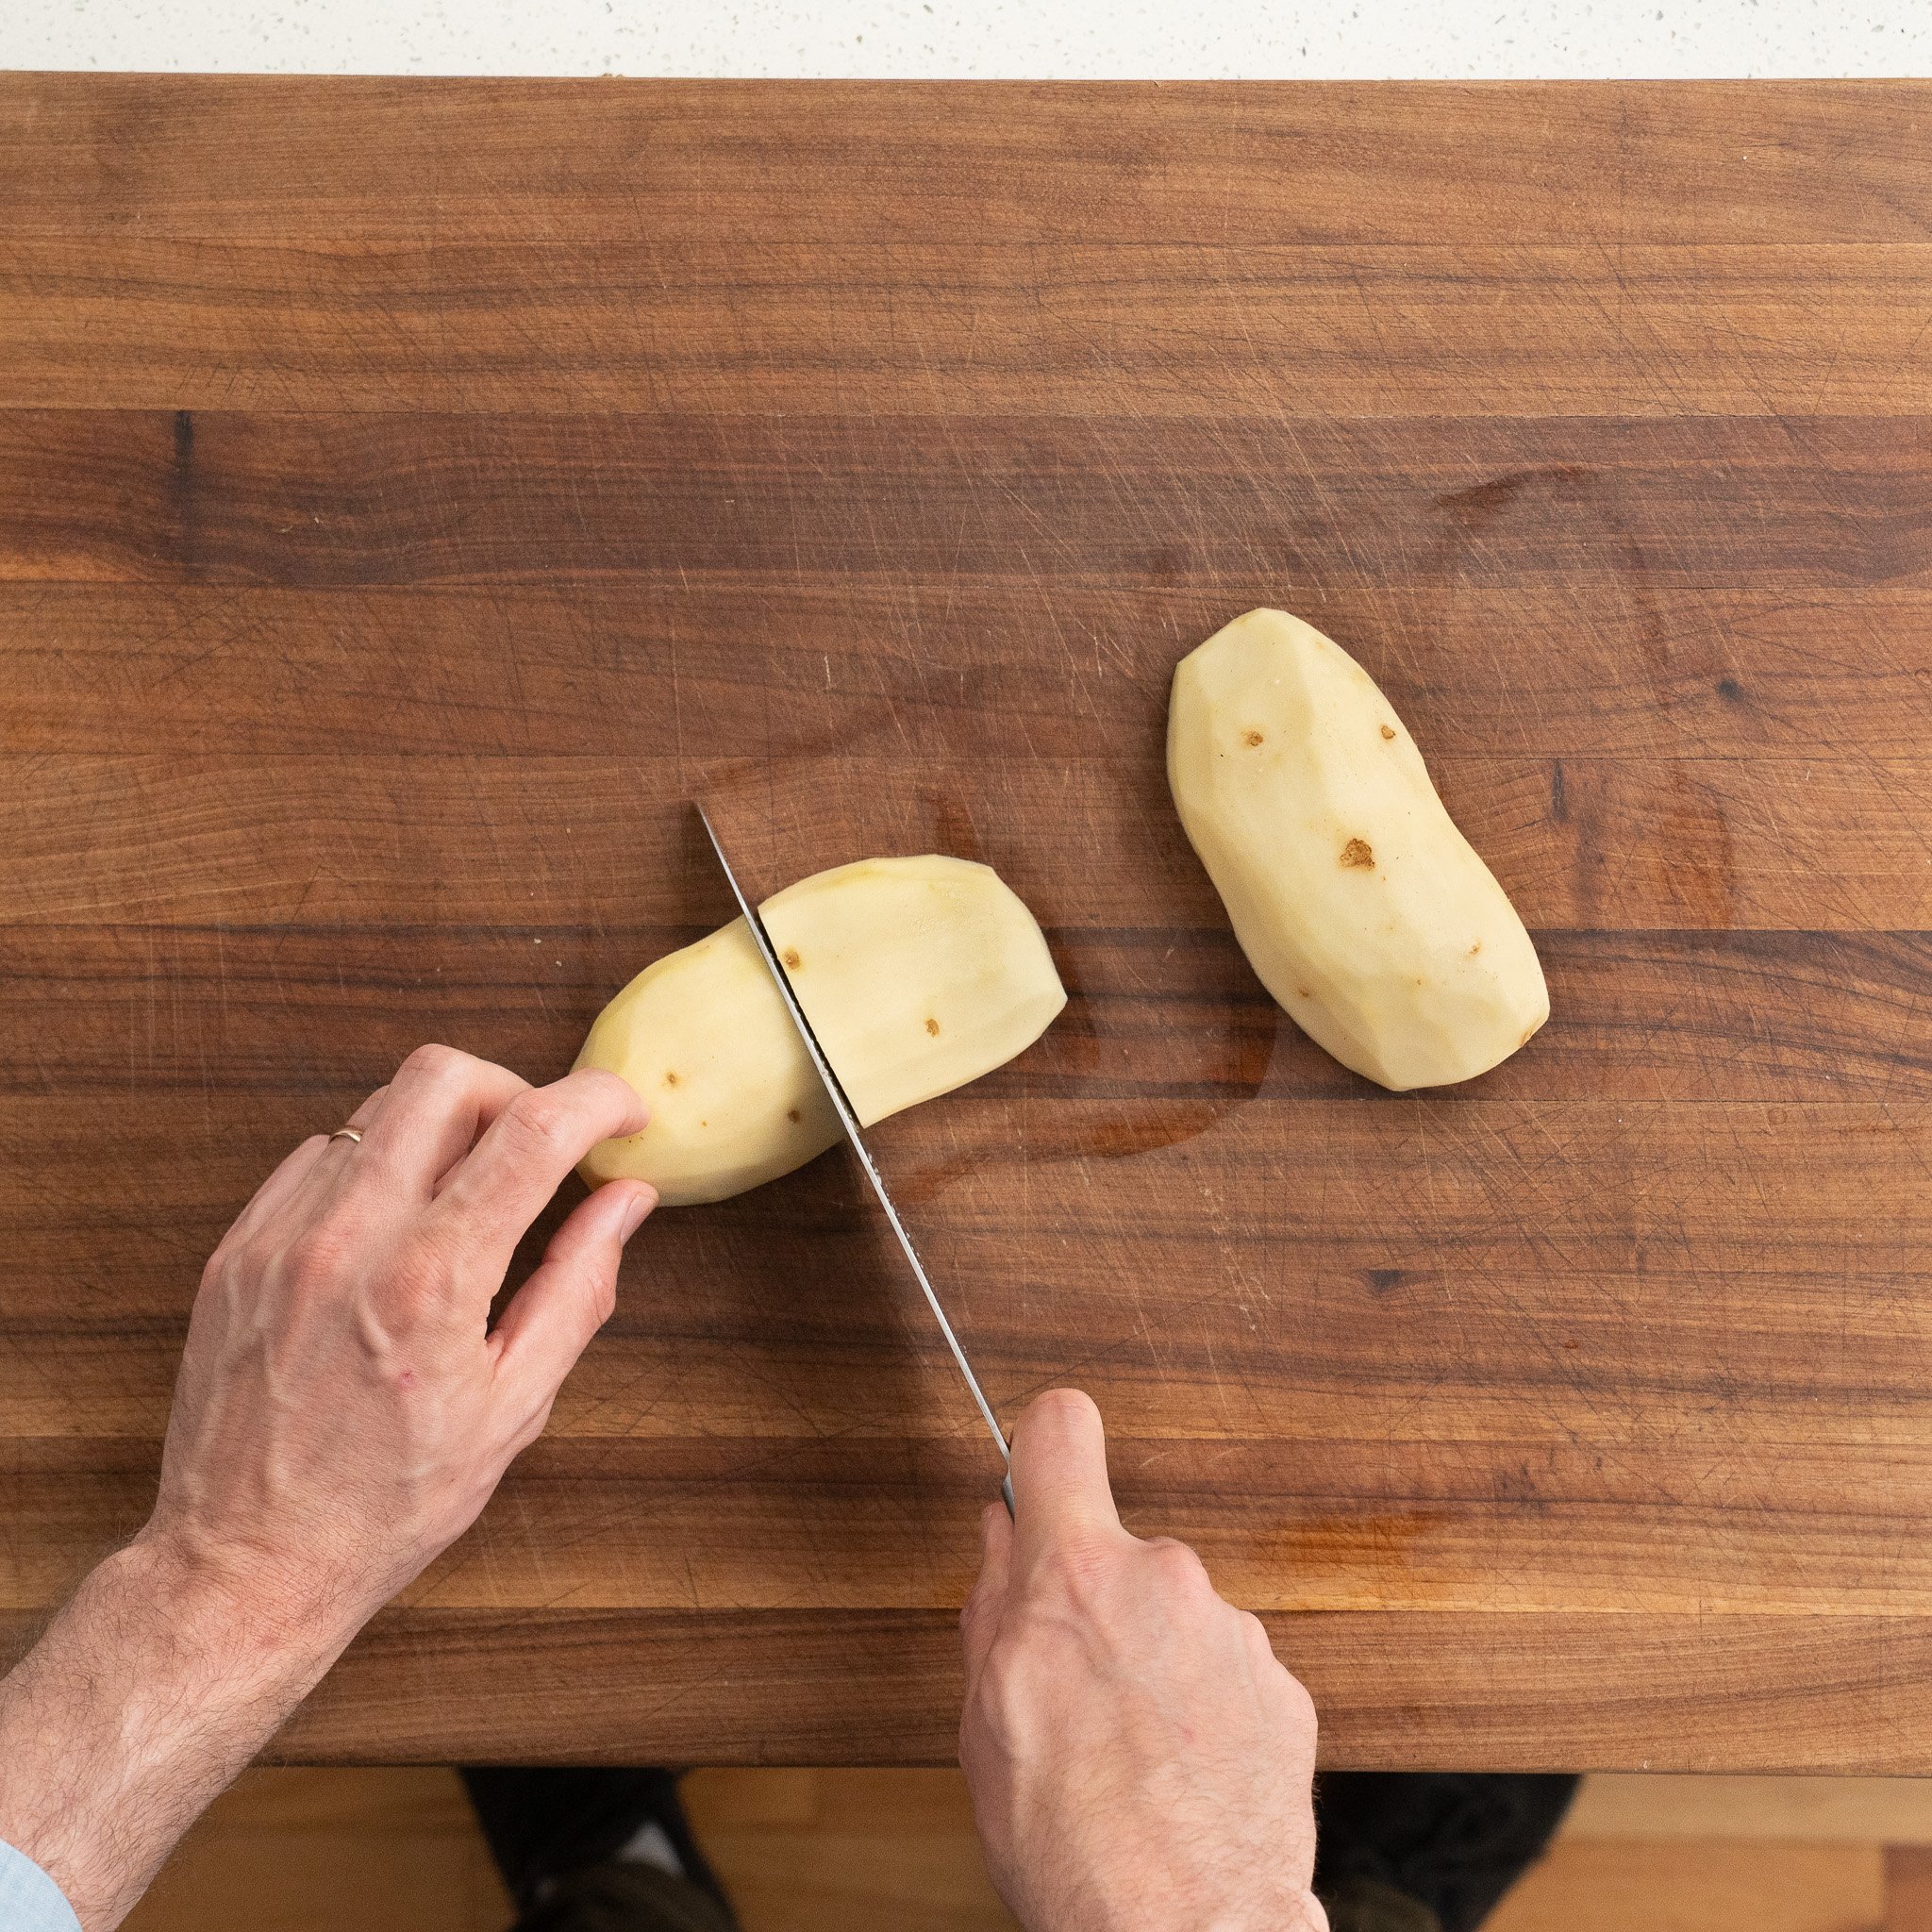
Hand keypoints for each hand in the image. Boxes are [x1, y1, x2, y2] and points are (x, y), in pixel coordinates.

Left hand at [143, 1044, 654, 1643]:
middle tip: (540, 1148)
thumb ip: (578, 1286)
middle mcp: (347, 1239)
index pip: (533, 1130)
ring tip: (467, 1198)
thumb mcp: (515, 1408)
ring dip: (443, 1128)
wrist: (246, 1564)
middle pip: (443, 1074)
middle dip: (514, 1090)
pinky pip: (319, 1155)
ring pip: (379, 1107)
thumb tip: (626, 1199)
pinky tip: (395, 1229)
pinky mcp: (237, 1248)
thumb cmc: (387, 1505)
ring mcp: (280, 1236)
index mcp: (430, 1283)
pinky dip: (376, 1167)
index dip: (597, 1100)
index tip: (623, 1113)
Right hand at [960, 1390, 1325, 1931]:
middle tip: (1074, 1694)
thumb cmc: (1074, 1843)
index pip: (1062, 1431)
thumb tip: (1003, 1539)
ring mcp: (1234, 1633)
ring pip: (1176, 1620)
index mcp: (1077, 1572)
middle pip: (1119, 1554)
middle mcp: (1166, 1578)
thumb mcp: (984, 1718)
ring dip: (1155, 1666)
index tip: (1043, 1468)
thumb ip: (993, 1606)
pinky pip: (1228, 1674)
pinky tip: (1182, 1779)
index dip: (1045, 1447)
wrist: (1183, 1930)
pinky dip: (1205, 1713)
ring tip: (1132, 1759)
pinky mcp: (1284, 1689)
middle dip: (1098, 1607)